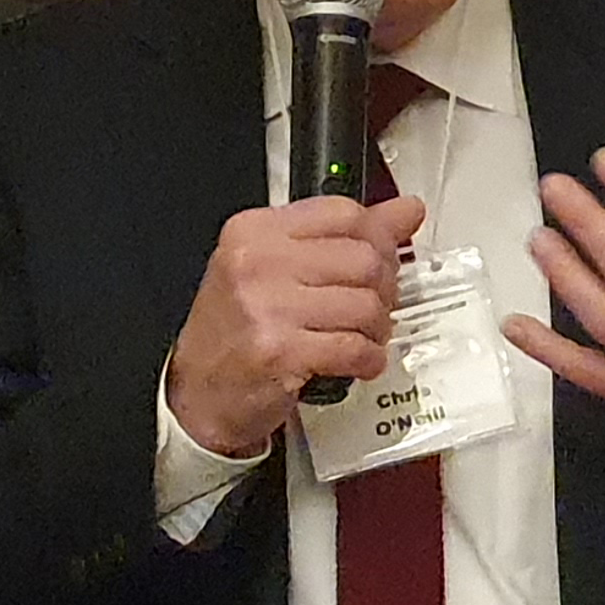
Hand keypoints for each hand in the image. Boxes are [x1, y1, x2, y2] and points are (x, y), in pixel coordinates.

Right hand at [167, 194, 426, 456]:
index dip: (379, 237)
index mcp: (255, 231)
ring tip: (365, 336)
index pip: (343, 213)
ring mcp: (267, 307)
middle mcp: (257, 262)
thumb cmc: (234, 330)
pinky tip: (358, 361)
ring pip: (366, 304)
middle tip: (377, 306)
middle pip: (363, 258)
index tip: (385, 257)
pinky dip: (369, 359)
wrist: (197, 394)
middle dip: (384, 288)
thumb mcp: (276, 268)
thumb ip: (341, 237)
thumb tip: (407, 210)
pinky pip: (354, 348)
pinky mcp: (280, 352)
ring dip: (378, 327)